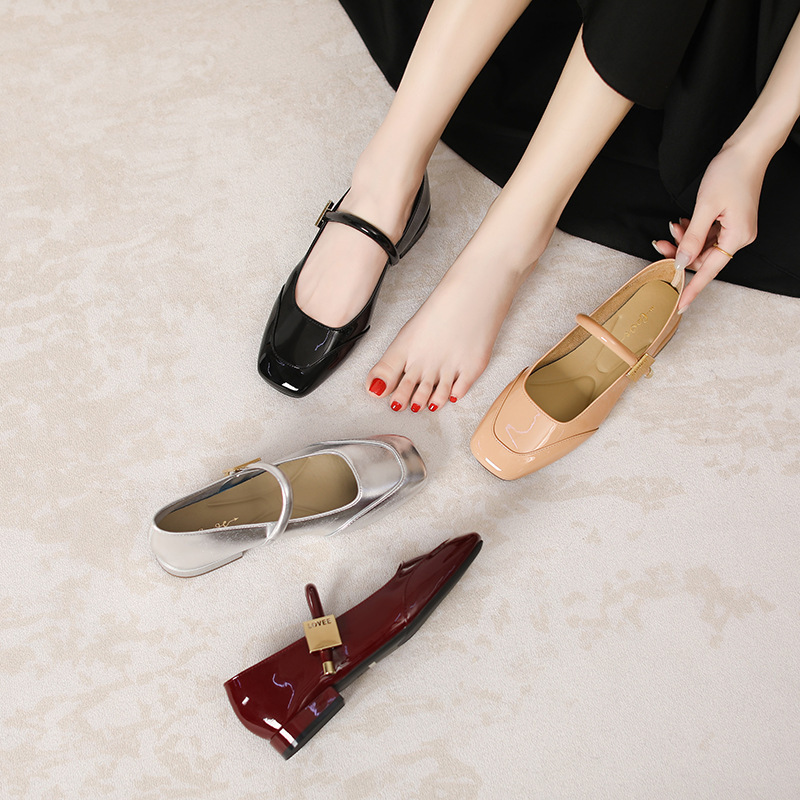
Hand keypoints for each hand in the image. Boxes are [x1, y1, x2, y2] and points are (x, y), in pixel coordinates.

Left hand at [653, 142, 765, 310]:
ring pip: (703, 246)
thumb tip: (682, 263)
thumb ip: (692, 237)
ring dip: (685, 239)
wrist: (747, 149)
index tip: (680, 306)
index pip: (710, 271)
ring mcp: (736, 229)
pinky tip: (683, 222)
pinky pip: (707, 235)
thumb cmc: (729, 173)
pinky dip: (693, 231)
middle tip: (661, 242)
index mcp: (738, 237)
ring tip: (673, 226)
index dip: (692, 288)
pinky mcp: (731, 221)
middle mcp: (740, 237)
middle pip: (703, 258)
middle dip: (681, 252)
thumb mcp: (705, 207)